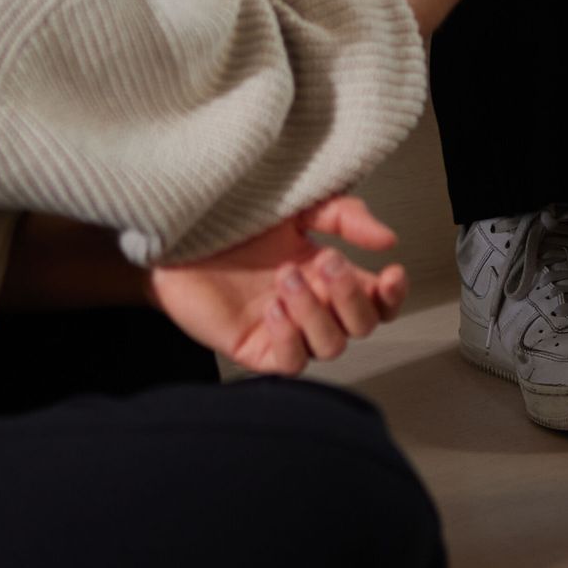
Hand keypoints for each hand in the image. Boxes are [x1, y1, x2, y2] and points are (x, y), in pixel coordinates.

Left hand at [147, 195, 407, 372]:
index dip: (393, 295)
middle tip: (325, 261)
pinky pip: (290, 362)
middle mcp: (310, 304)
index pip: (376, 299)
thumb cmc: (229, 218)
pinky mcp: (254, 346)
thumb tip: (387, 238)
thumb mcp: (296, 205)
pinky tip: (272, 307)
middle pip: (362, 325)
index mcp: (325, 272)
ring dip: (315, 312)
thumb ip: (343, 215)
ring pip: (330, 346)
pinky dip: (289, 336)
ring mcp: (284, 329)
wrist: (175, 233)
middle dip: (350, 295)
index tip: (392, 273)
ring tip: (285, 277)